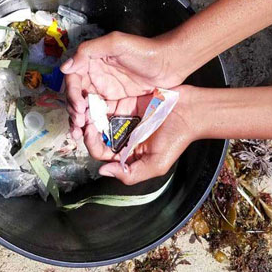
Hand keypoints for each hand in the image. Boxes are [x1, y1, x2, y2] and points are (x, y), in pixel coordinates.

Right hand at [61, 31, 185, 138]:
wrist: (171, 63)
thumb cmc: (145, 50)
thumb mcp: (116, 43)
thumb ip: (89, 51)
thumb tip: (65, 68)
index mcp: (92, 62)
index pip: (73, 79)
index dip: (72, 93)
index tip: (78, 106)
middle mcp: (96, 76)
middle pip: (77, 96)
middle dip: (74, 110)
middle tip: (78, 124)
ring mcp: (106, 91)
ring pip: (86, 107)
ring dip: (80, 120)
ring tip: (79, 133)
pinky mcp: (117, 102)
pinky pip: (101, 114)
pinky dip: (94, 124)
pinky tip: (92, 133)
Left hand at [84, 85, 198, 184]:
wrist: (190, 112)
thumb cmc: (176, 139)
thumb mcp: (156, 165)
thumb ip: (130, 173)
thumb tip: (103, 171)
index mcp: (126, 154)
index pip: (101, 153)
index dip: (92, 143)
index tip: (90, 131)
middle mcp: (122, 138)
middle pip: (96, 135)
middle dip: (86, 129)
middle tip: (81, 117)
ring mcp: (123, 120)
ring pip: (98, 119)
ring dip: (89, 115)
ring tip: (84, 106)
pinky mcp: (126, 103)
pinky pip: (108, 104)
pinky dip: (98, 102)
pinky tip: (93, 98)